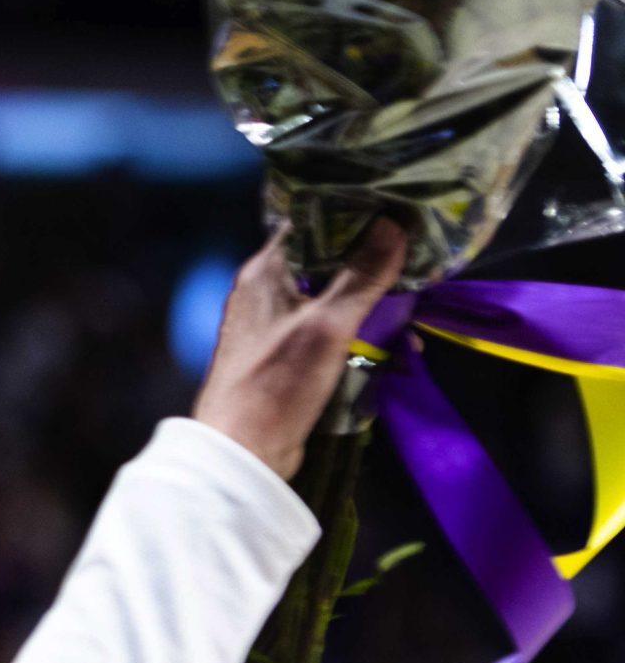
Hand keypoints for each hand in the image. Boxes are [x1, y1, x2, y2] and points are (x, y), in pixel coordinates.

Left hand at [193, 221, 406, 478]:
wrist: (243, 448)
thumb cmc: (278, 381)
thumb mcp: (327, 325)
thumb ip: (360, 276)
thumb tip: (392, 225)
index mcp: (266, 271)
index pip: (311, 223)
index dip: (353, 215)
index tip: (398, 214)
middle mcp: (266, 289)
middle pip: (327, 261)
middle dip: (373, 267)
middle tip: (419, 269)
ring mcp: (275, 322)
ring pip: (333, 298)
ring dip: (372, 306)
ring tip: (414, 318)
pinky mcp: (287, 352)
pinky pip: (331, 329)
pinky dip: (360, 334)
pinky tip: (396, 349)